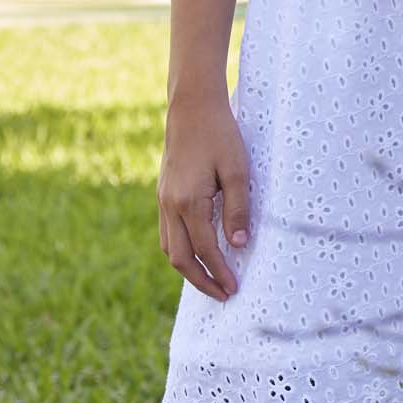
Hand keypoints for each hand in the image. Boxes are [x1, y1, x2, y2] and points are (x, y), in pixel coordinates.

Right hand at [158, 96, 251, 298]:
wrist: (191, 107)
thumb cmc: (219, 135)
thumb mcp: (237, 171)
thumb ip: (237, 209)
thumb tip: (239, 245)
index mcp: (188, 202)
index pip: (204, 250)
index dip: (219, 273)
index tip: (234, 289)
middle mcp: (170, 205)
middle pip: (179, 258)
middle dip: (201, 280)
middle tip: (224, 294)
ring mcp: (163, 199)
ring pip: (168, 247)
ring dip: (188, 268)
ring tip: (211, 280)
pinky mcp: (163, 193)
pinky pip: (166, 232)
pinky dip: (180, 249)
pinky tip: (196, 252)